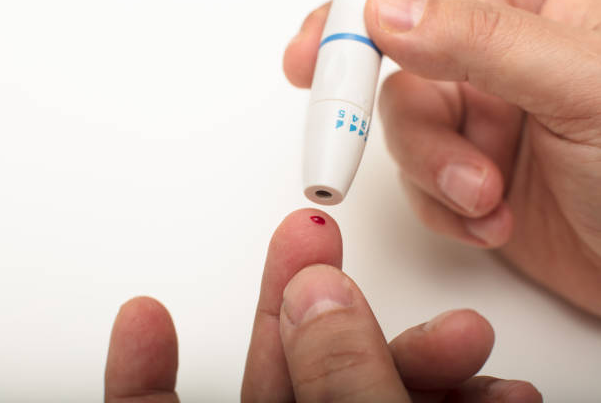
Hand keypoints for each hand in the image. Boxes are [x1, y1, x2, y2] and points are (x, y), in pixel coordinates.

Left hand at [104, 210, 540, 401]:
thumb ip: (342, 385)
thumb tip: (315, 297)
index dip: (144, 380)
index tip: (145, 317)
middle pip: (277, 384)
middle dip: (312, 310)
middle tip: (318, 243)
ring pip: (352, 395)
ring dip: (412, 361)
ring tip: (465, 340)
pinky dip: (450, 398)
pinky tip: (487, 388)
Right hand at [284, 0, 600, 316]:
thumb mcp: (580, 85)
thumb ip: (479, 39)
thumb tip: (387, 11)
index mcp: (539, 6)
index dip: (361, 13)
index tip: (318, 47)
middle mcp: (502, 59)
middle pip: (397, 60)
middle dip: (372, 103)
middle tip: (338, 132)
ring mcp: (485, 118)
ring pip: (405, 127)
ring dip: (430, 168)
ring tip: (481, 197)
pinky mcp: (471, 174)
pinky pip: (419, 182)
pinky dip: (444, 207)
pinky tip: (492, 221)